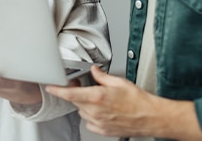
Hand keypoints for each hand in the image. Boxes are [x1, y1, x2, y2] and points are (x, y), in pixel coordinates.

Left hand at [46, 65, 201, 139]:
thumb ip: (101, 76)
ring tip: (100, 99)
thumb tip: (94, 71)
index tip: (50, 87)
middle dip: (77, 93)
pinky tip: (103, 110)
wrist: (151, 117)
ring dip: (85, 104)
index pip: (70, 94)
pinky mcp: (103, 130)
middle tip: (86, 86)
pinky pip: (89, 121)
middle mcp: (95, 111)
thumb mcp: (119, 82)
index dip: (57, 90)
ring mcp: (99, 122)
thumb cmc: (139, 100)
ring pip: (82, 111)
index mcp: (97, 97)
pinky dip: (91, 115)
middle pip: (75, 101)